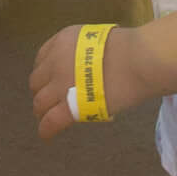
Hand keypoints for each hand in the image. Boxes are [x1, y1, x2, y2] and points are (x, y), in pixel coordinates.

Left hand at [29, 23, 150, 137]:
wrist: (139, 59)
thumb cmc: (132, 49)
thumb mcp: (101, 41)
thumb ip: (88, 53)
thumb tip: (90, 68)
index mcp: (64, 40)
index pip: (42, 58)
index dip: (45, 72)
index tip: (50, 80)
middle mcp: (56, 60)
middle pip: (37, 81)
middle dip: (42, 91)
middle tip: (50, 100)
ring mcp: (60, 84)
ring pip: (40, 102)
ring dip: (41, 111)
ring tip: (45, 118)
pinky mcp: (70, 105)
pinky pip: (50, 121)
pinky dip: (46, 129)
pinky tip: (46, 135)